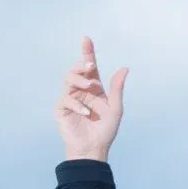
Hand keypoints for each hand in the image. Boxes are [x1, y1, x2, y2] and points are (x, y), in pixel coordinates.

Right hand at [56, 36, 127, 160]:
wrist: (93, 149)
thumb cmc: (105, 130)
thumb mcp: (115, 108)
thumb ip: (117, 89)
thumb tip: (125, 68)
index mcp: (94, 88)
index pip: (90, 67)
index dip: (87, 52)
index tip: (86, 39)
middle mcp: (81, 90)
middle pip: (76, 69)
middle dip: (82, 65)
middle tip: (91, 68)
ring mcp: (70, 99)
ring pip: (68, 79)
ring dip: (79, 80)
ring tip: (91, 87)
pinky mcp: (62, 109)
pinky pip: (66, 99)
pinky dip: (77, 104)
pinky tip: (86, 112)